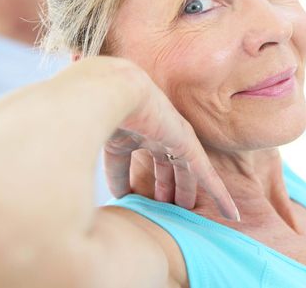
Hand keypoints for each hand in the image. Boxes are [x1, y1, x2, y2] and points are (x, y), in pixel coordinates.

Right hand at [97, 61, 237, 219]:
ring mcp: (173, 138)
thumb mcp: (87, 139)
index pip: (124, 160)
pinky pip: (208, 176)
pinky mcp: (189, 146)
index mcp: (126, 130)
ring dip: (185, 192)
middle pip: (160, 165)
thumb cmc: (94, 110)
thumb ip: (82, 158)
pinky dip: (219, 195)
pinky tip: (230, 214)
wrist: (114, 90)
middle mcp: (152, 132)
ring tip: (187, 212)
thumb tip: (74, 184)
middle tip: (162, 207)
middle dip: (161, 186)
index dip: (121, 179)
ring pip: (183, 173)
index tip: (121, 196)